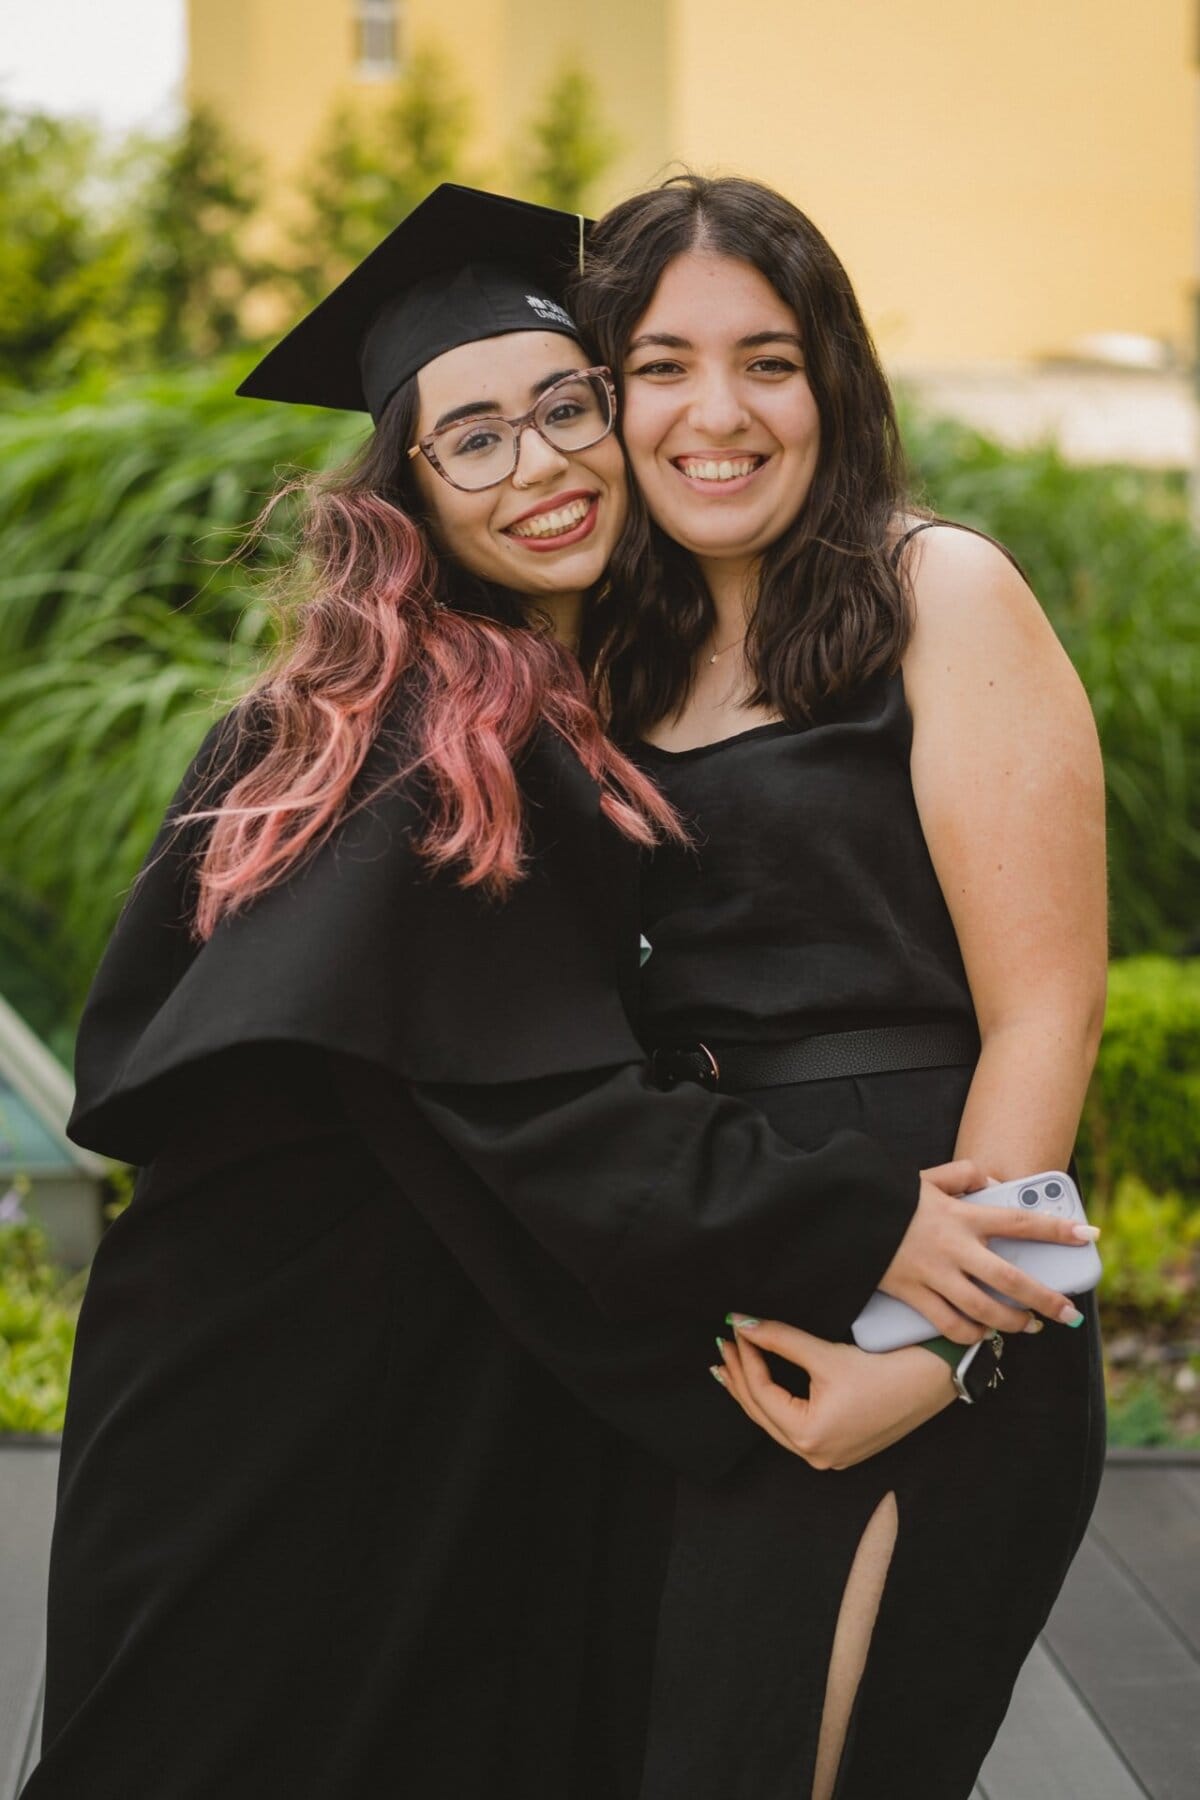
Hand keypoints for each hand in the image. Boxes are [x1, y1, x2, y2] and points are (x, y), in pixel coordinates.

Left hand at [713, 1318, 955, 1469]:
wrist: (932, 1380)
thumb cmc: (884, 1368)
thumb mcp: (825, 1353)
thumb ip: (779, 1339)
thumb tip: (742, 1323)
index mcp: (810, 1436)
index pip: (761, 1393)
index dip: (744, 1358)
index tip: (733, 1330)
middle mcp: (816, 1455)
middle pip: (763, 1413)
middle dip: (740, 1378)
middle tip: (723, 1346)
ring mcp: (828, 1457)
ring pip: (776, 1423)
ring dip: (754, 1393)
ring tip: (732, 1365)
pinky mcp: (839, 1450)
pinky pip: (794, 1427)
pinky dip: (776, 1405)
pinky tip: (765, 1386)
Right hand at [881, 1159, 1096, 1343]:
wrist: (844, 1217)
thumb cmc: (889, 1197)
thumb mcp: (927, 1178)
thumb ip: (964, 1176)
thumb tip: (992, 1182)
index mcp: (962, 1216)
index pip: (1020, 1222)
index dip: (1057, 1229)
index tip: (1087, 1235)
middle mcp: (954, 1248)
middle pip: (1012, 1280)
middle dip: (1046, 1300)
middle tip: (1068, 1314)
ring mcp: (934, 1275)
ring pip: (985, 1311)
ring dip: (1014, 1323)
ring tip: (1030, 1327)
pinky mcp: (913, 1296)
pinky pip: (950, 1326)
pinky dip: (971, 1335)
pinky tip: (983, 1333)